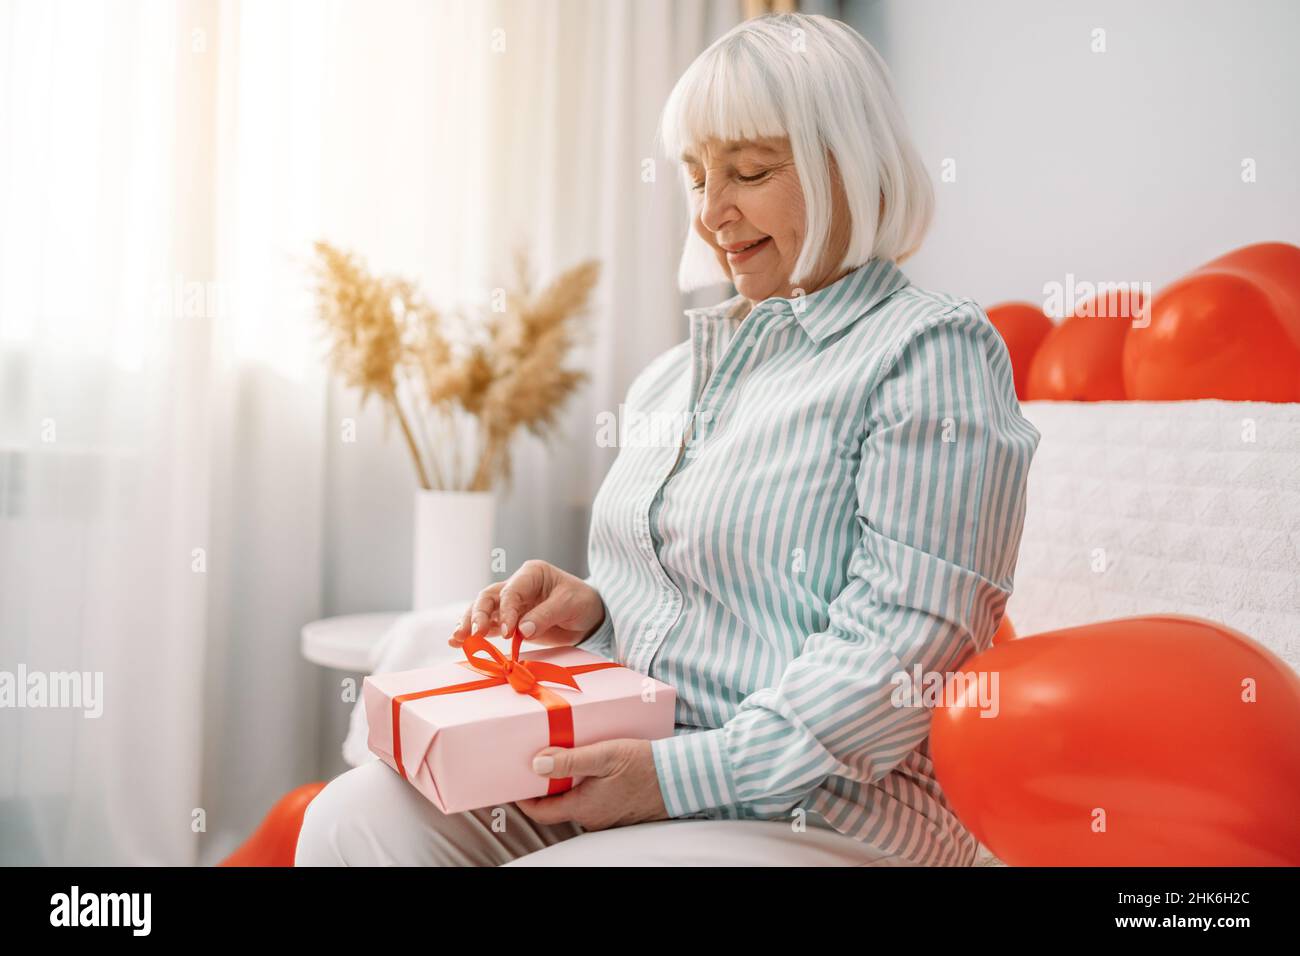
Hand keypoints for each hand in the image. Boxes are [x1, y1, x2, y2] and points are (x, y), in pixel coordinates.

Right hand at [449, 559, 605, 648]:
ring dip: (469, 624)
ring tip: (457, 639)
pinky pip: (489, 625)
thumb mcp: (569, 604)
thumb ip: (545, 616)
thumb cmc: (581, 602)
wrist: (589, 616)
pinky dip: (475, 633)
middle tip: (474, 634)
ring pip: (482, 610)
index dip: (506, 611)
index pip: (510, 591)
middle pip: (488, 597)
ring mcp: (511, 604)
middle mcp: (516, 586)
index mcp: (531, 574)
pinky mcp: (509, 621)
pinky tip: (460, 643)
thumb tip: (521, 630)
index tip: (507, 632)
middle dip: (478, 615)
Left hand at [516, 739, 668, 829]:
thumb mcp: (605, 755)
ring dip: (567, 785)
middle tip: (537, 762)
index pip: (541, 812)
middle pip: (557, 806)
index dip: (523, 799)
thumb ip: (570, 760)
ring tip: (564, 759)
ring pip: (576, 802)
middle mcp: (592, 818)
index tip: (512, 783)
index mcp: (583, 807)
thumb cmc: (645, 765)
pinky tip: (591, 769)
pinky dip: (585, 787)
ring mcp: (607, 818)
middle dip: (546, 787)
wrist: (683, 778)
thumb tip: (537, 764)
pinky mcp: (620, 812)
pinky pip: (594, 802)